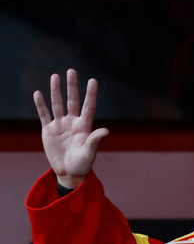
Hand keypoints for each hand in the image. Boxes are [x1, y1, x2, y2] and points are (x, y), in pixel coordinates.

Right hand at [33, 69, 108, 189]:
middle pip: (72, 100)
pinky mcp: (48, 130)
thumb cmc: (83, 163)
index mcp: (85, 126)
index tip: (93, 80)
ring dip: (56, 90)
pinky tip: (38, 93)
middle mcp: (73, 122)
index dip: (91, 94)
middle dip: (72, 86)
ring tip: (55, 76)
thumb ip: (95, 140)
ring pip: (57, 104)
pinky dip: (40, 104)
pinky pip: (43, 114)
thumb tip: (105, 130)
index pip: (89, 106)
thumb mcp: (90, 152)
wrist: (69, 172)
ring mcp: (60, 125)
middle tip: (72, 71)